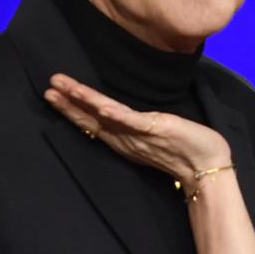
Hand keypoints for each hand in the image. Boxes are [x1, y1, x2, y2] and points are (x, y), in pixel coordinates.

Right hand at [44, 73, 231, 180]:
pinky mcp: (152, 129)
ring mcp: (136, 135)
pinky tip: (98, 104)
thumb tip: (133, 116)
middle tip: (47, 87)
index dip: (73, 108)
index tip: (54, 93)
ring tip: (60, 88)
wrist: (206, 166)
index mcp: (125, 138)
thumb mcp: (157, 134)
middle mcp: (125, 138)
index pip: (93, 120)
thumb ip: (141, 126)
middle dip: (68, 103)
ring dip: (80, 101)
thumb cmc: (187, 149)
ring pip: (102, 115)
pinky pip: (128, 120)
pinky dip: (112, 112)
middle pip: (89, 118)